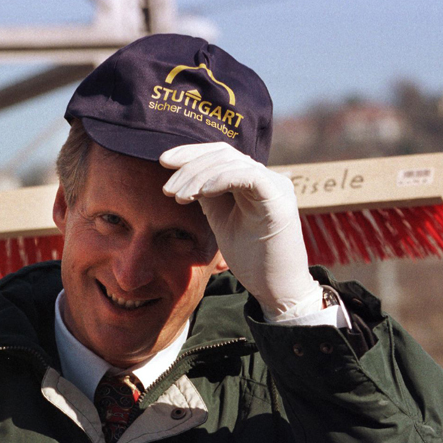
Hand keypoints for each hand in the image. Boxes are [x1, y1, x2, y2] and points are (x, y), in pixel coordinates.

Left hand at [160, 142, 323, 320]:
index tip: (164, 162)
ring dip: (198, 177)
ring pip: (231, 162)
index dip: (191, 153)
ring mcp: (276, 186)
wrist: (276, 289)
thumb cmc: (251, 259)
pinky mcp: (279, 199)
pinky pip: (247, 177)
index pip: (221, 154)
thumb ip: (208, 195)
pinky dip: (219, 180)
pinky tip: (199, 193)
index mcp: (254, 181)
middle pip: (223, 153)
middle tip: (167, 187)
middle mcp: (267, 178)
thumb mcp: (221, 219)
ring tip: (177, 196)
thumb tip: (183, 174)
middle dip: (190, 164)